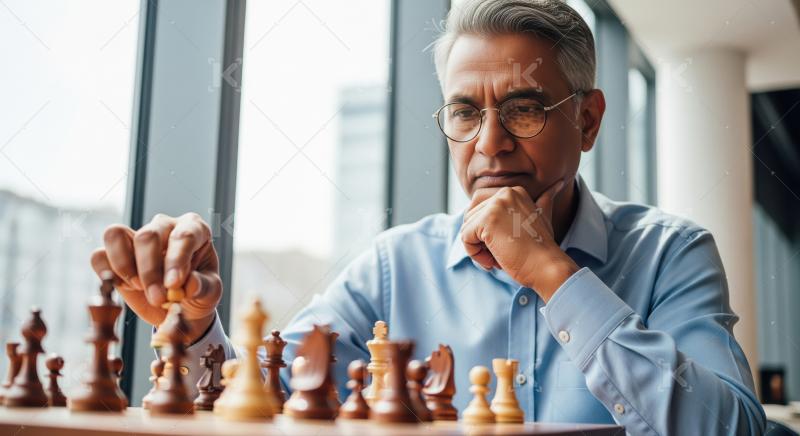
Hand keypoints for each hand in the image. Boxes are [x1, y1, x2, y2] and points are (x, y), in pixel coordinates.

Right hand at [90, 212, 220, 342]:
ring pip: (115, 235)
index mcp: (194, 229)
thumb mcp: (210, 294)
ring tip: (140, 288)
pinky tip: (125, 287)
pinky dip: (107, 273)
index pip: (183, 235)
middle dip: (149, 270)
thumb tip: (189, 283)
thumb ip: (203, 287)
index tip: (173, 285)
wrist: (181, 309)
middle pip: (147, 235)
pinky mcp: (114, 254)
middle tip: (158, 298)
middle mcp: (165, 226)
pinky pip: (98, 255)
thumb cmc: (198, 293)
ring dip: (124, 266)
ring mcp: (136, 236)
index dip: (176, 260)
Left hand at [461, 179, 578, 301]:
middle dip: (480, 239)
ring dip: (478, 248)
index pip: (480, 206)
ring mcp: (495, 206)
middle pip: (471, 217)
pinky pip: (464, 238)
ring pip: (466, 228)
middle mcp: (504, 193)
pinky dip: (474, 254)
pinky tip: (493, 260)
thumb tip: (559, 184)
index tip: (505, 242)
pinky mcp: (486, 221)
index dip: (486, 230)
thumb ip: (544, 200)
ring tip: (500, 256)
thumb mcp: (542, 217)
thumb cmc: (542, 248)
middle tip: (502, 251)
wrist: (547, 267)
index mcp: (514, 191)